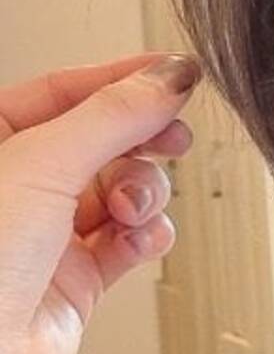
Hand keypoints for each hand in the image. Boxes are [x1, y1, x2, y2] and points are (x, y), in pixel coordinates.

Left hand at [0, 52, 202, 353]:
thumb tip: (168, 78)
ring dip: (143, 192)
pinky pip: (132, 239)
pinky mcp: (76, 279)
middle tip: (172, 138)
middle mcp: (17, 186)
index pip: (66, 90)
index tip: (176, 73)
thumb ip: (112, 115)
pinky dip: (148, 234)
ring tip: (131, 209)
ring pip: (124, 187)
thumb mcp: (40, 164)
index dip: (124, 79)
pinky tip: (141, 238)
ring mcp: (46, 233)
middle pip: (104, 138)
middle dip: (143, 139)